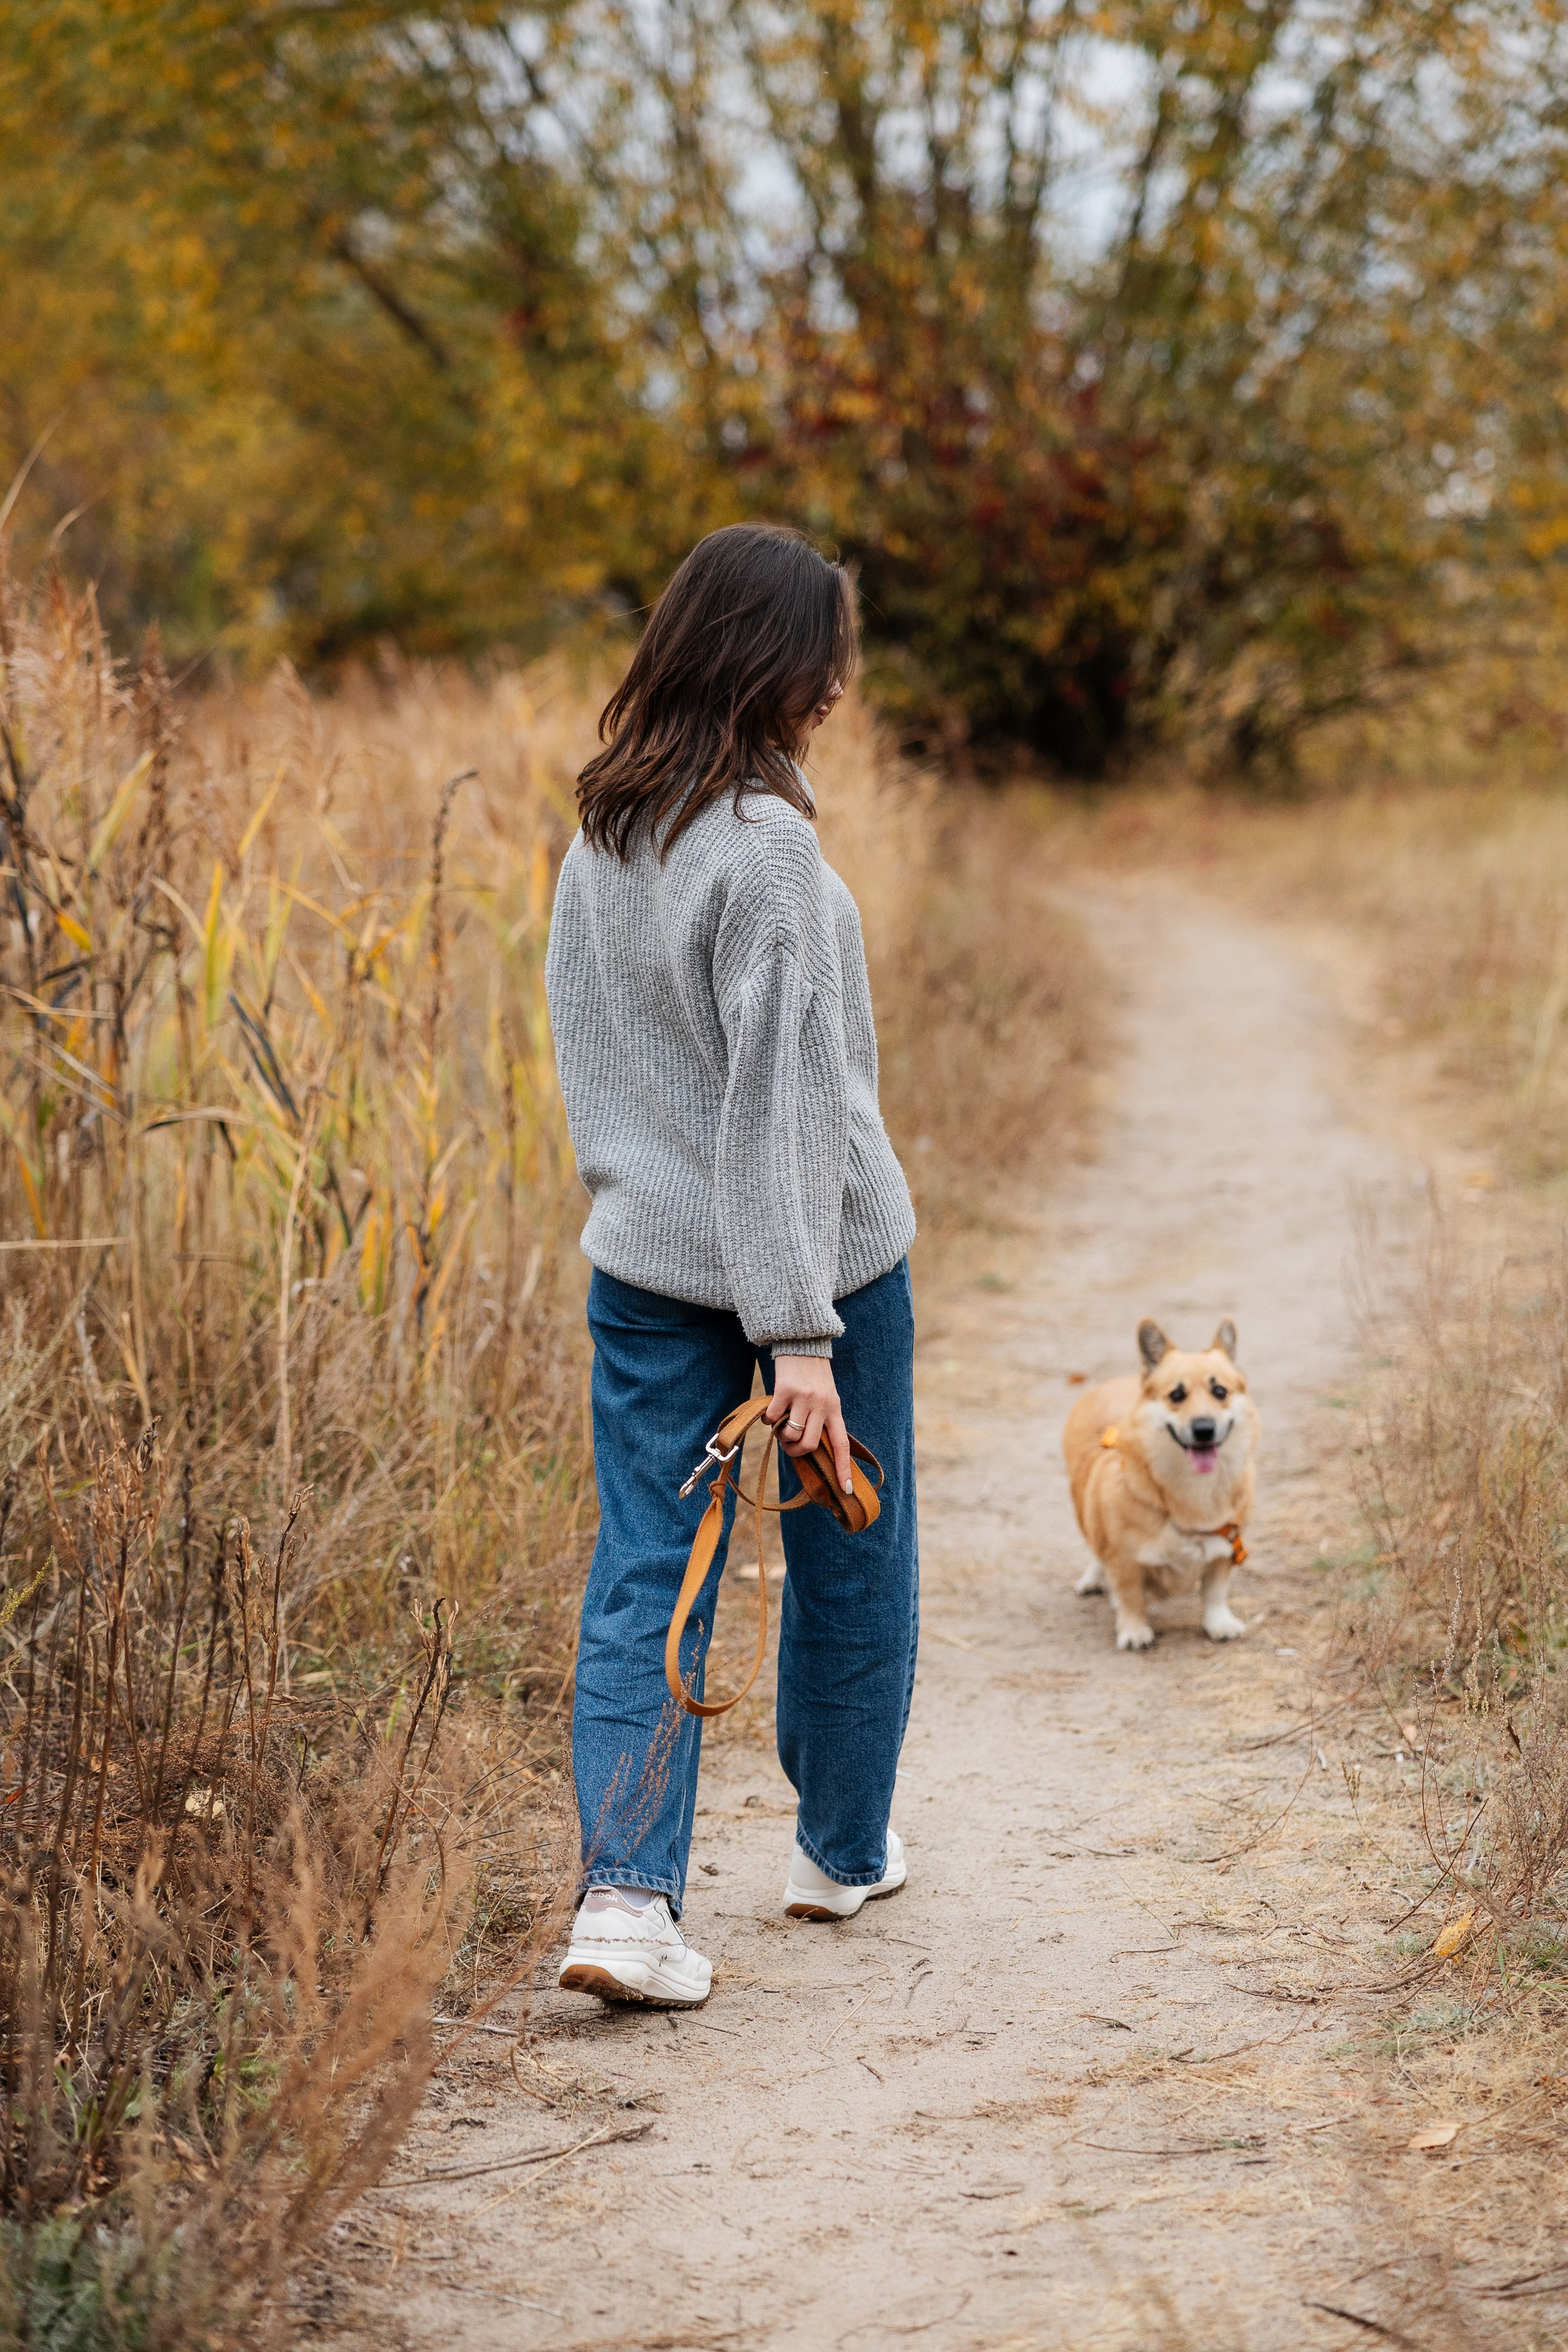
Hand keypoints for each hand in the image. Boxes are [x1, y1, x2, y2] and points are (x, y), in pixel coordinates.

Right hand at [765, 1356, 853, 1492]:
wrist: (802, 1342)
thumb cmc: (813, 1373)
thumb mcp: (827, 1395)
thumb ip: (821, 1418)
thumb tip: (807, 1446)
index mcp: (835, 1409)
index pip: (841, 1443)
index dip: (843, 1468)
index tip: (845, 1489)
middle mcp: (822, 1405)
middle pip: (809, 1445)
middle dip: (795, 1451)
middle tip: (788, 1445)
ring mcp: (803, 1398)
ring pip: (790, 1434)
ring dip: (780, 1436)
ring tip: (779, 1424)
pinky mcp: (785, 1390)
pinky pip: (772, 1418)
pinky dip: (767, 1419)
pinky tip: (770, 1409)